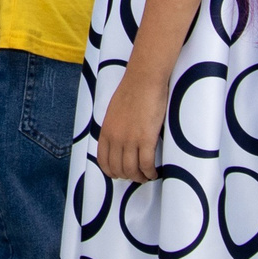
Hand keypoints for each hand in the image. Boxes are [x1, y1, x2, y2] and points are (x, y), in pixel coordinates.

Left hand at [97, 64, 166, 181]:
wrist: (144, 80)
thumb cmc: (131, 92)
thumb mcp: (114, 112)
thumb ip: (114, 128)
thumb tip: (118, 141)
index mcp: (106, 132)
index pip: (103, 161)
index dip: (111, 172)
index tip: (119, 174)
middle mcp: (115, 139)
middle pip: (118, 169)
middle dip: (127, 176)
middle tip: (136, 176)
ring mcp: (130, 140)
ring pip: (132, 170)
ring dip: (139, 177)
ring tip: (146, 176)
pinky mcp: (146, 139)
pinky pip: (146, 164)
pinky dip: (150, 172)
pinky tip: (154, 172)